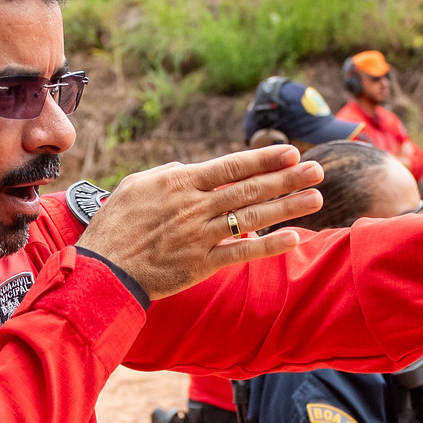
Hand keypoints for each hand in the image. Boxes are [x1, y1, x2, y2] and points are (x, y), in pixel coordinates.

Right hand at [82, 145, 324, 300]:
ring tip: (315, 198)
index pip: (231, 166)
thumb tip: (191, 168)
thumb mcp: (136, 186)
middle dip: (287, 179)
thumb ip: (168, 174)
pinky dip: (268, 247)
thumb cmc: (115, 225)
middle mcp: (194, 207)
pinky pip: (241, 254)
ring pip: (252, 219)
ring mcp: (199, 236)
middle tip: (319, 170)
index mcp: (180, 182)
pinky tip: (294, 239)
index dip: (264, 159)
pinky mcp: (200, 265)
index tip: (291, 153)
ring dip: (287, 207)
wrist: (103, 269)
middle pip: (250, 189)